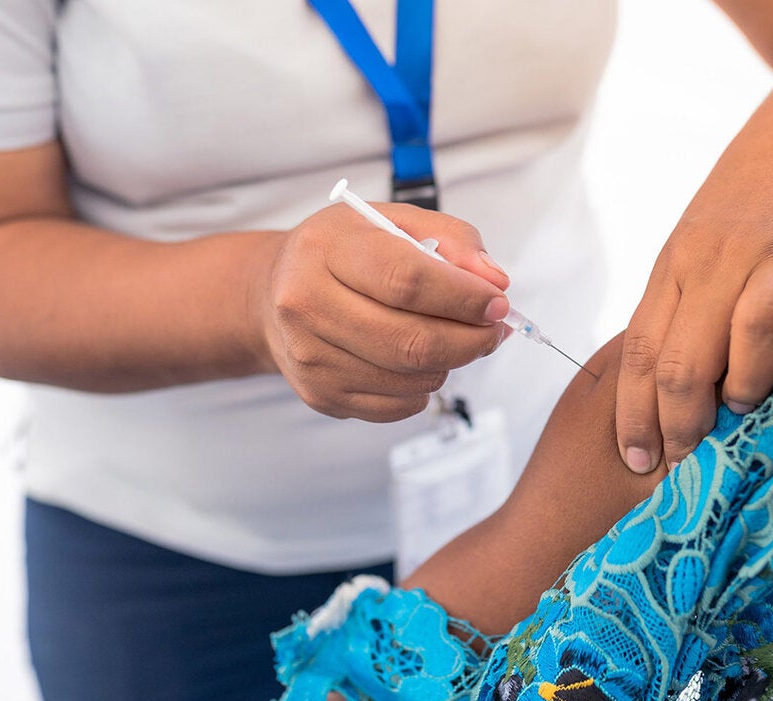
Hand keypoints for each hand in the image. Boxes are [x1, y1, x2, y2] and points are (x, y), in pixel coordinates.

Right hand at [260, 202, 510, 421]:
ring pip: (411, 379)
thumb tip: (494, 282)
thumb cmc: (345, 253)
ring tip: (451, 338)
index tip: (497, 302)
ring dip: (450, 363)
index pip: (407, 280)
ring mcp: (309, 357)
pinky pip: (398, 406)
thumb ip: (453, 240)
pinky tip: (417, 361)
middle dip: (470, 340)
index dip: (464, 297)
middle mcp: (306, 304)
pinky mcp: (320, 395)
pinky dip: (424, 387)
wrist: (275, 295)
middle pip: (412, 340)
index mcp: (325, 249)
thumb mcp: (394, 222)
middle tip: (493, 331)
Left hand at [616, 207, 772, 472]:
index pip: (641, 349)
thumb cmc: (762, 178)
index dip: (634, 412)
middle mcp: (717, 258)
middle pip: (681, 361)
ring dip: (741, 390)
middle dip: (676, 424)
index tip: (633, 458)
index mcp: (680, 257)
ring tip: (743, 407)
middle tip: (682, 461)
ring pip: (741, 344)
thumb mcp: (707, 231)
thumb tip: (684, 380)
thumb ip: (692, 294)